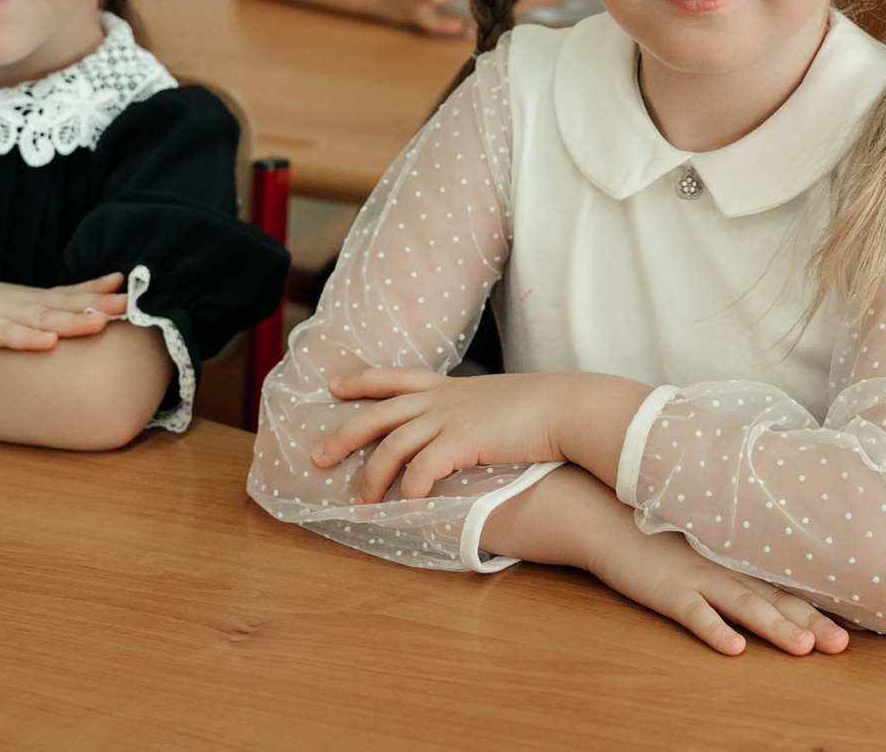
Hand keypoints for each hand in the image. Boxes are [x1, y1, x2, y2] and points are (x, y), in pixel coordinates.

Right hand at [0, 269, 125, 350]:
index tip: (127, 284)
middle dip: (100, 304)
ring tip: (101, 321)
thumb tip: (51, 326)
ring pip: (41, 318)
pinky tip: (48, 343)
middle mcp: (16, 301)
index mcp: (22, 298)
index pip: (67, 291)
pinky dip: (26, 339)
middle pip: (65, 302)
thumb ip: (24, 313)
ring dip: (72, 320)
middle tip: (133, 303)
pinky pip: (4, 335)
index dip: (96, 289)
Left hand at [315, 366, 594, 501]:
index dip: (362, 381)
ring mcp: (450, 417)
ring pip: (392, 446)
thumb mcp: (502, 403)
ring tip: (362, 503)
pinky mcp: (462, 440)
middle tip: (316, 456)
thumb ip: (479, 415)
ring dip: (373, 477)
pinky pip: (421, 470)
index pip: (395, 377)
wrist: (569, 407)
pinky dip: (408, 490)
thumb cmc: (545, 409)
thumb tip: (474, 435)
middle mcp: (443, 399)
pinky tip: (405, 508)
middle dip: (344, 435)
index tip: (335, 384)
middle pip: (377, 413)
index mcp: (451, 387)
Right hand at [585, 504, 851, 657]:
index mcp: (735, 560)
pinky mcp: (667, 590)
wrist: (606, 514)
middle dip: (811, 623)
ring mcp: (696, 578)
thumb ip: (732, 555)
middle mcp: (724, 568)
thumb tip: (766, 573)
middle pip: (775, 598)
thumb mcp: (701, 541)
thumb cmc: (656, 532)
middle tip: (842, 646)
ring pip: (743, 605)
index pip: (784, 586)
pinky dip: (714, 630)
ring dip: (775, 627)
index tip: (852, 626)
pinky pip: (694, 614)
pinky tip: (735, 649)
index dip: (817, 606)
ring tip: (804, 648)